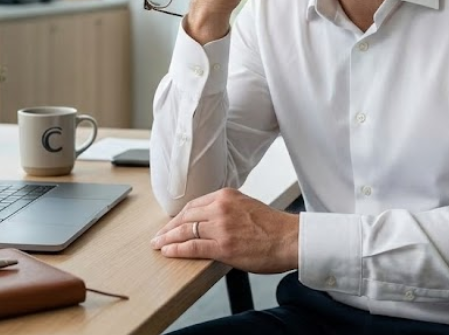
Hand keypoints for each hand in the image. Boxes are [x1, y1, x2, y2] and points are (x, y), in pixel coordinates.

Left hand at [150, 188, 298, 273]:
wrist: (290, 239)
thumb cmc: (274, 227)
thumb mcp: (247, 206)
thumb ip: (228, 209)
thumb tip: (210, 221)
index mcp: (226, 195)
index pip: (194, 205)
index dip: (179, 217)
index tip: (172, 224)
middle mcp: (220, 207)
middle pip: (186, 216)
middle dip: (169, 228)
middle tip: (158, 236)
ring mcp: (220, 226)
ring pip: (185, 231)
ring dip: (168, 239)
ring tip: (158, 245)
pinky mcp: (222, 246)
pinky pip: (192, 246)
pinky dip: (177, 249)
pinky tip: (168, 252)